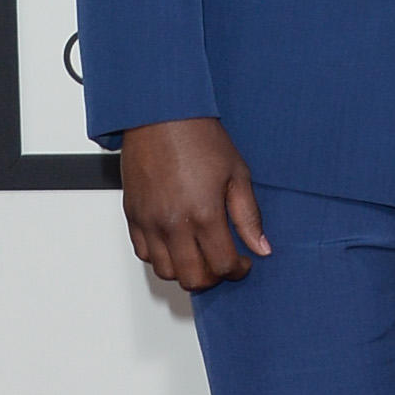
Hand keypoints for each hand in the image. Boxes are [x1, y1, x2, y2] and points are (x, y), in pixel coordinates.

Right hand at [120, 118, 270, 290]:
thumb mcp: (237, 174)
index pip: (222, 265)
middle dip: (213, 278)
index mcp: (204, 214)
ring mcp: (150, 221)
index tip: (243, 262)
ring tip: (199, 255)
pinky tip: (175, 244)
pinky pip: (143, 253)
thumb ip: (248, 216)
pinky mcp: (133, 215)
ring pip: (166, 272)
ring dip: (185, 271)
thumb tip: (261, 247)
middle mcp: (173, 223)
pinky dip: (160, 257)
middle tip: (222, 264)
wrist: (160, 115)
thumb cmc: (198, 138)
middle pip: (193, 278)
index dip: (237, 270)